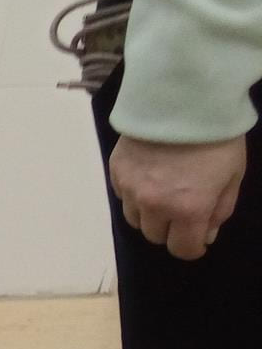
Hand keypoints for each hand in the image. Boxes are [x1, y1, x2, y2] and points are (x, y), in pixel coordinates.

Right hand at [110, 134, 244, 259]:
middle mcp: (154, 206)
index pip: (182, 249)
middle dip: (170, 229)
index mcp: (188, 209)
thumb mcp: (233, 175)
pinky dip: (135, 194)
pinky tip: (148, 175)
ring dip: (149, 214)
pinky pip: (123, 197)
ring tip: (161, 193)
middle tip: (181, 210)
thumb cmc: (217, 137)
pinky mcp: (116, 172)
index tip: (197, 238)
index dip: (192, 247)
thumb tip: (205, 234)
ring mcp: (131, 190)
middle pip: (155, 237)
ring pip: (135, 220)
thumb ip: (220, 210)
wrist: (183, 98)